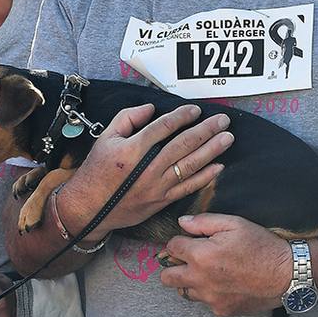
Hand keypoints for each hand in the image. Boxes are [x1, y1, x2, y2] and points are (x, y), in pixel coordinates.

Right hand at [59, 103, 232, 238]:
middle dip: (206, 131)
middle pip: (183, 145)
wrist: (90, 207)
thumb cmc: (97, 170)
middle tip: (223, 120)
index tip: (195, 110)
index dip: (182, 117)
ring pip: (190, 165)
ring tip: (227, 138)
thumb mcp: (105, 137)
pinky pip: (188, 188)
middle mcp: (148, 168)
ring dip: (211, 151)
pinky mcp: (161, 201)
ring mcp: (157, 186)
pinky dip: (205, 177)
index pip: (163, 128)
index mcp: (132, 150)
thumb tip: (151, 109)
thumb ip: (127, 118)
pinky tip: (218, 167)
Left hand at [157, 213, 290, 316]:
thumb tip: (182, 222)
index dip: (179, 242)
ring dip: (190, 282)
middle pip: (167, 277)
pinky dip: (210, 294)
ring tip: (207, 272)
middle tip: (187, 260)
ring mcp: (210, 298)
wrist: (288, 274)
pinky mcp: (222, 310)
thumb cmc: (262, 245)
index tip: (189, 241)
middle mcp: (200, 279)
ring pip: (184, 292)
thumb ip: (203, 222)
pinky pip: (205, 302)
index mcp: (200, 255)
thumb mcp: (234, 224)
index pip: (171, 248)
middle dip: (172, 266)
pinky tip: (225, 284)